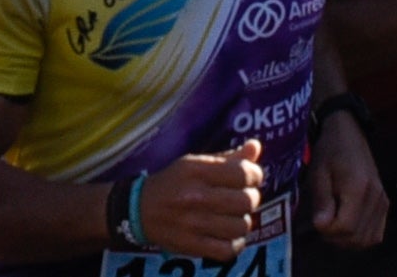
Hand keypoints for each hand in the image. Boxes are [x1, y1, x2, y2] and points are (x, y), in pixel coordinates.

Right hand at [140, 140, 265, 260]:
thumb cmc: (173, 183)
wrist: (140, 210)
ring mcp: (193, 223)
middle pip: (246, 201)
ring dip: (242, 221)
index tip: (251, 178)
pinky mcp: (192, 245)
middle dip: (250, 198)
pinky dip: (235, 244)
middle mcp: (195, 196)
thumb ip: (228, 157)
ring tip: (234, 216)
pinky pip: (228, 250)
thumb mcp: (195, 163)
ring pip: (241, 226)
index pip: (243, 173)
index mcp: (197, 170)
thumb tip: (256, 147)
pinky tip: (229, 235)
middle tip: (242, 198)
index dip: (255, 176)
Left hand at [305, 113, 387, 248]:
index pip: (346, 227)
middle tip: (322, 225)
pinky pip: (377, 234)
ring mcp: (383, 202)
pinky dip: (361, 238)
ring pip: (368, 239)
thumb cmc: (329, 151)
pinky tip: (347, 227)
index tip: (316, 222)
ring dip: (348, 241)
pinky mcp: (385, 204)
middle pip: (357, 237)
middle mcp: (376, 198)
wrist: (349, 134)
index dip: (327, 231)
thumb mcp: (318, 173)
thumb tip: (321, 226)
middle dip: (336, 238)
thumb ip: (322, 200)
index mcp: (358, 188)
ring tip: (333, 226)